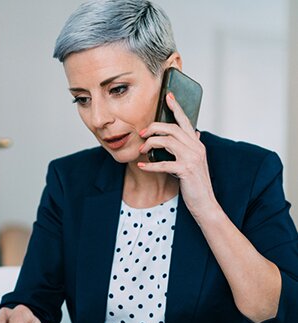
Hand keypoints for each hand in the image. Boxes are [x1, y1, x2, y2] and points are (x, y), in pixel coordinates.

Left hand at [138, 92, 218, 219]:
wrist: (205, 203)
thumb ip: (191, 148)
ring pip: (167, 141)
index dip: (176, 108)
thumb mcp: (194, 162)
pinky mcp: (186, 170)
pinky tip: (141, 166)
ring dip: (150, 144)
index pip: (186, 121)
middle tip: (142, 134)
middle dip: (154, 128)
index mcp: (197, 144)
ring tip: (141, 150)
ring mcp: (192, 158)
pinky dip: (149, 165)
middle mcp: (196, 147)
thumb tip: (195, 133)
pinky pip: (163, 163)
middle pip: (172, 128)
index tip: (168, 96)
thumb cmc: (196, 184)